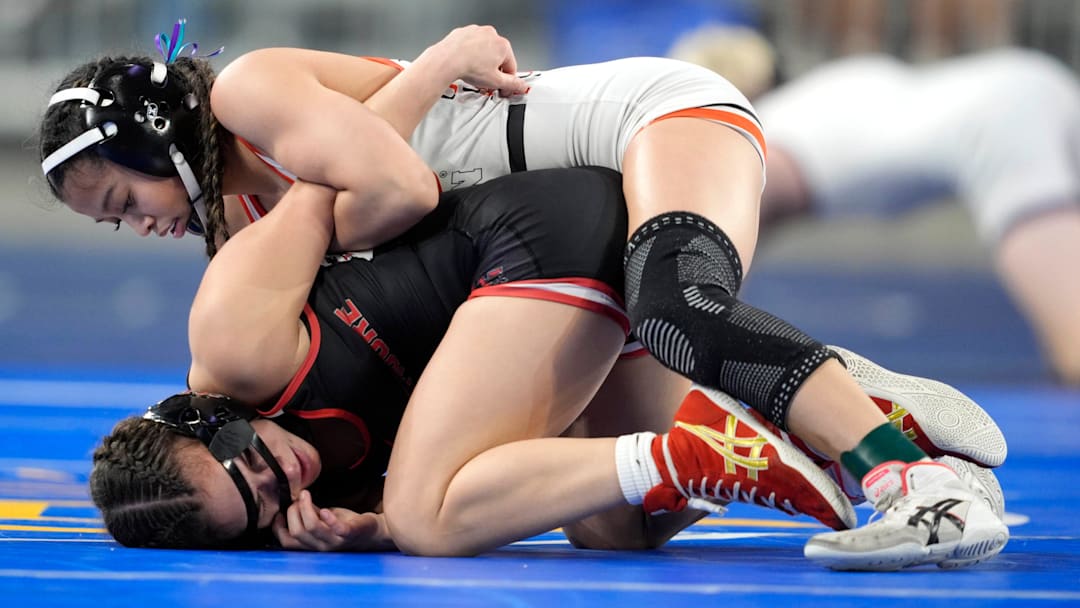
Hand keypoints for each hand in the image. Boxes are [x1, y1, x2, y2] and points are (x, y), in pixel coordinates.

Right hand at [272, 490, 395, 551]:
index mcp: (312, 544)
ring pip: (312, 528)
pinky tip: (325, 509)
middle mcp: (321, 547)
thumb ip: (309, 514)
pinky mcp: (349, 534)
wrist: (373, 530)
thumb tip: (292, 500)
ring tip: (306, 494)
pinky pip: (336, 529)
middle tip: (298, 497)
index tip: (279, 510)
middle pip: (296, 533)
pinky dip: (328, 519)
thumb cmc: (345, 524)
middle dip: (292, 512)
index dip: (278, 527)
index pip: (287, 542)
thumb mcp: (323, 520)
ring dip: (305, 509)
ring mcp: (335, 542)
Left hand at [425, 25, 528, 96]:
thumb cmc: (469, 67)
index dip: (507, 81)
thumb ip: (512, 84)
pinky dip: (469, 54)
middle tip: (485, 82)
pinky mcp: (463, 32)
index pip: (511, 67)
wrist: (446, 60)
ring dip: (481, 62)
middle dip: (493, 71)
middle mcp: (491, 35)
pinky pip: (470, 46)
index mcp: (503, 45)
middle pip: (497, 58)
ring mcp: (476, 32)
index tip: (502, 89)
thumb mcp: (495, 82)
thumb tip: (521, 86)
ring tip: (473, 73)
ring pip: (483, 51)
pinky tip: (465, 64)